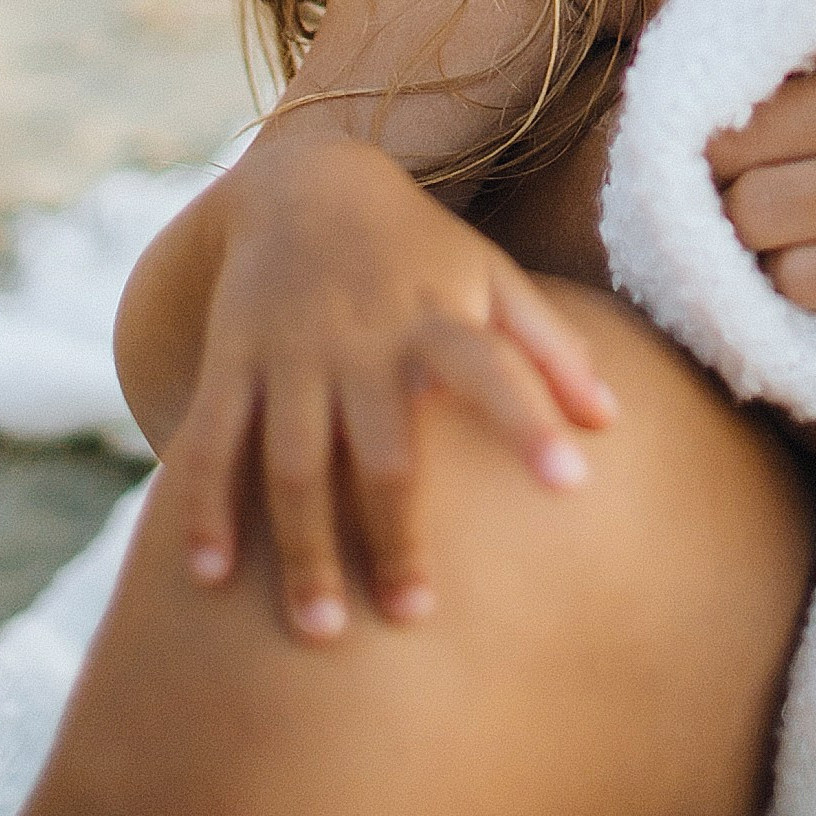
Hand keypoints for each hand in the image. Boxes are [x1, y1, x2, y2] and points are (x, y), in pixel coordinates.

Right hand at [159, 136, 618, 639]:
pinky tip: (207, 578)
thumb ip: (551, 349)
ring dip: (303, 549)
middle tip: (411, 615)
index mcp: (439, 318)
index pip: (494, 371)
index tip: (572, 483)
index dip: (530, 422)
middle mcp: (364, 340)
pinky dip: (205, 508)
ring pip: (294, 465)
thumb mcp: (493, 277)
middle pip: (383, 454)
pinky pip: (213, 442)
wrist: (305, 183)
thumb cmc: (420, 250)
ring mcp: (291, 353)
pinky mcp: (233, 360)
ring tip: (320, 632)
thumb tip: (611, 423)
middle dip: (394, 538)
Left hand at [707, 0, 815, 315]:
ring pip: (757, 218)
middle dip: (723, 163)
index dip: (723, 78)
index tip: (723, 101)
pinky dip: (795, 283)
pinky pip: (811, 286)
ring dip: (753, 227)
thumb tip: (758, 7)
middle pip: (734, 142)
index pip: (755, 40)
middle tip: (737, 172)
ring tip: (780, 221)